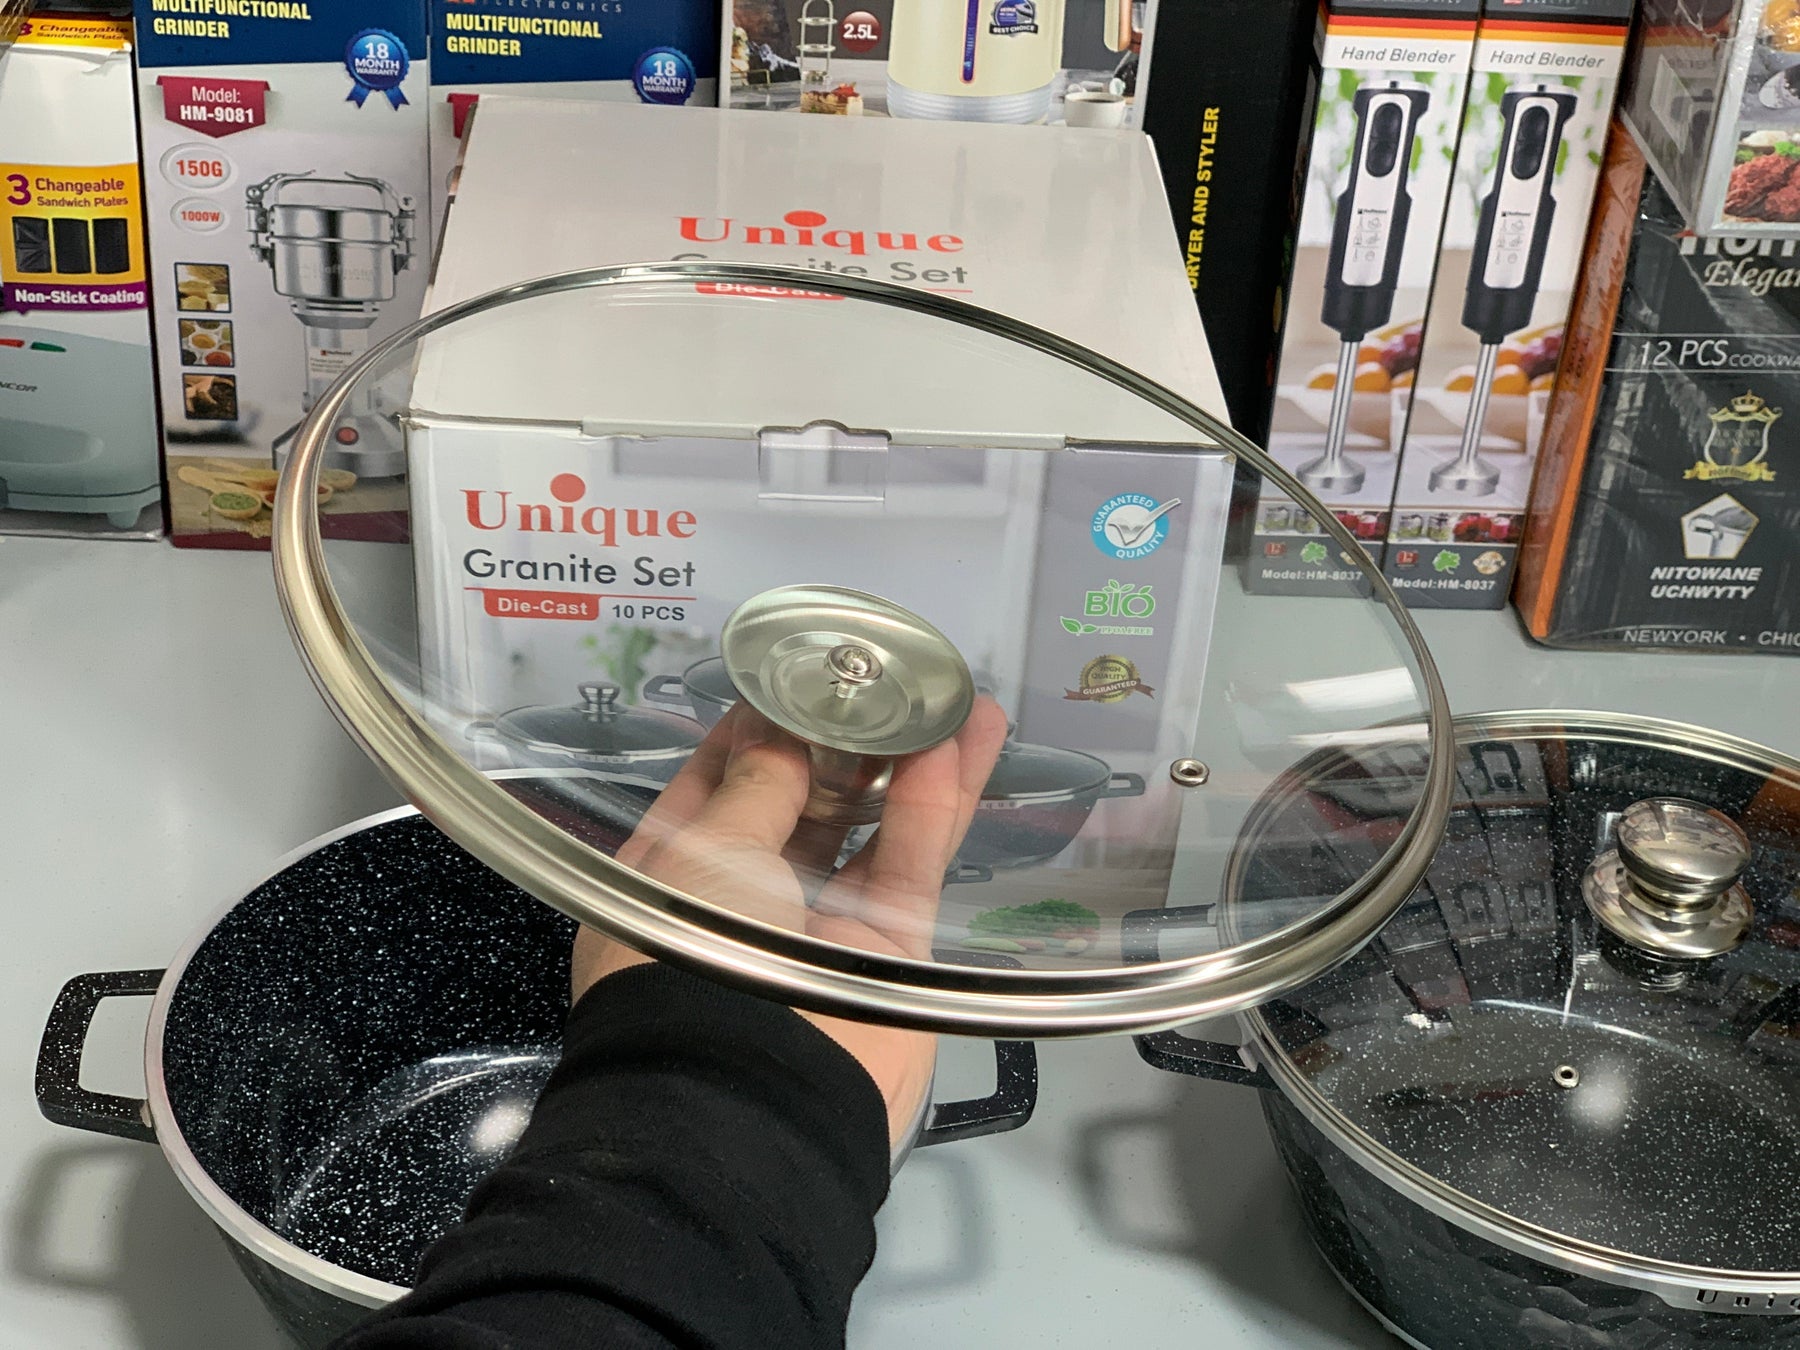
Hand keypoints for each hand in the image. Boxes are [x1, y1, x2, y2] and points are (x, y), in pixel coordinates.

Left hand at [572, 697, 1007, 1148]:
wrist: (750, 1098)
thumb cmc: (694, 955)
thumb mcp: (707, 849)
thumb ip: (759, 781)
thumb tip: (781, 728)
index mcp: (670, 875)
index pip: (714, 783)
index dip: (758, 726)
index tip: (800, 673)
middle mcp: (742, 900)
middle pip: (801, 803)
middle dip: (845, 741)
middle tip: (887, 678)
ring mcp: (817, 928)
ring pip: (869, 830)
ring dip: (909, 765)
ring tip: (951, 699)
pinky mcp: (885, 954)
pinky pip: (909, 867)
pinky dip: (934, 810)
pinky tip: (962, 747)